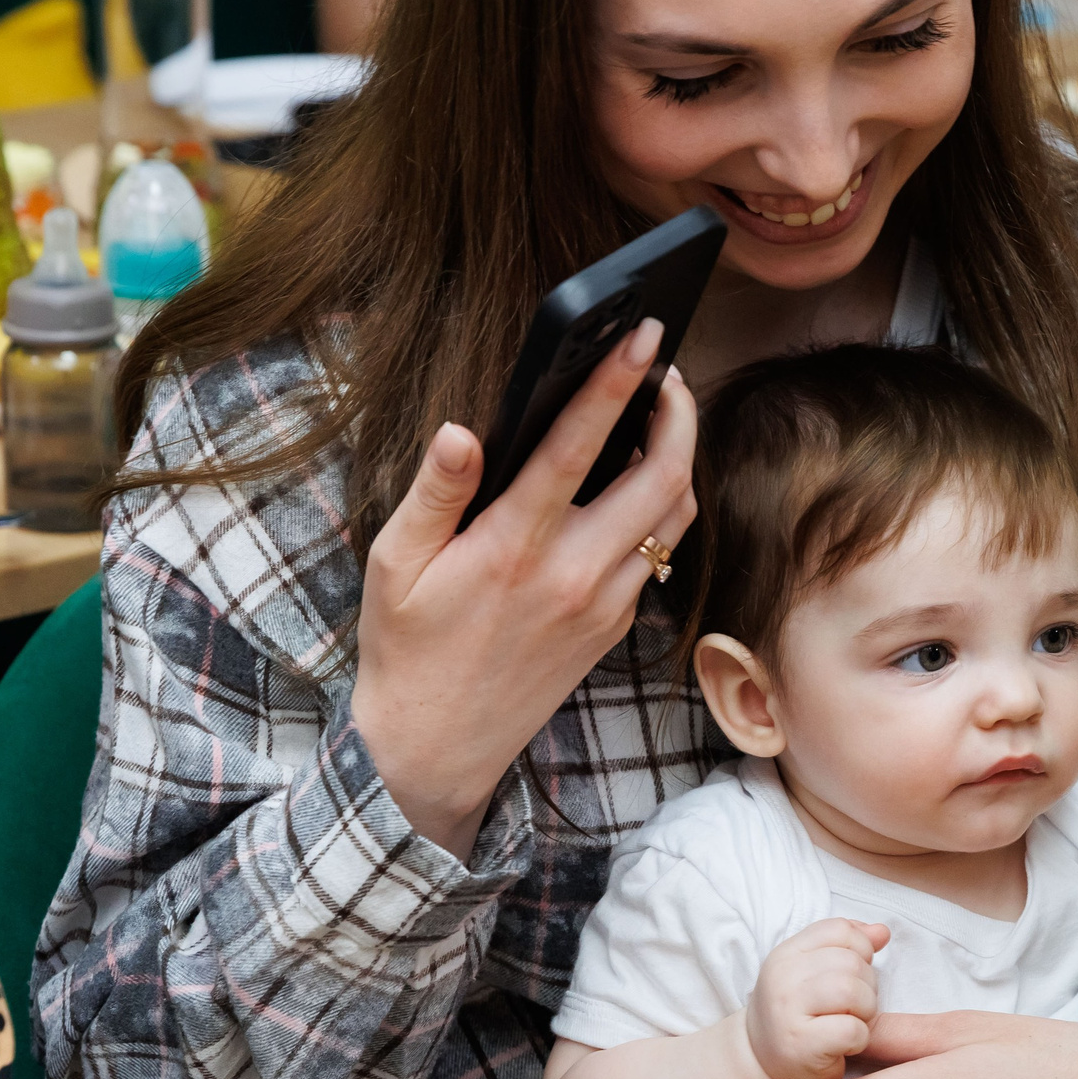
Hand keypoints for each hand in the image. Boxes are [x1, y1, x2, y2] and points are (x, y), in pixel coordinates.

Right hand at [353, 319, 697, 857]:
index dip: (615, 383)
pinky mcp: (616, 626)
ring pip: (675, 517)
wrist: (438, 745)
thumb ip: (435, 493)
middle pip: (663, 478)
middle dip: (678, 414)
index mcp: (513, 547)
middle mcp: (574, 574)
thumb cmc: (408, 644)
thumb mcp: (397, 563)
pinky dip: (662, 507)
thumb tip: (462, 432)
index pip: (578, 446)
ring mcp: (605, 604)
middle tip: (667, 370)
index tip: (643, 333)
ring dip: (680, 460)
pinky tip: (638, 480)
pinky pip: (658, 554)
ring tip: (660, 416)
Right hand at [747, 919, 885, 1078]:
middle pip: (852, 962)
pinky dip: (860, 1039)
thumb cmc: (798, 1015)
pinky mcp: (800, 1045)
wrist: (761, 1063)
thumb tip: (883, 931)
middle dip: (867, 986)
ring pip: (853, 992)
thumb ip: (849, 946)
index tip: (853, 974)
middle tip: (853, 1007)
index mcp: (787, 954)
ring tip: (850, 1022)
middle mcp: (782, 978)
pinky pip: (852, 1030)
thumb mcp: (814, 973)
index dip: (861, 949)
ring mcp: (787, 1011)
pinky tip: (843, 1045)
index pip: (839, 930)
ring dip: (866, 1011)